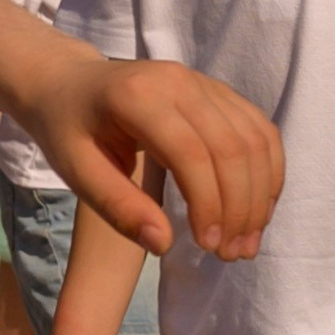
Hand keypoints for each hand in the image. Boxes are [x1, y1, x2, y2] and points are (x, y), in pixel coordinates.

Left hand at [21, 49, 283, 259]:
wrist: (70, 83)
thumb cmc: (67, 130)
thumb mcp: (75, 171)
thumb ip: (118, 207)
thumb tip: (163, 244)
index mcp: (139, 97)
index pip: (191, 154)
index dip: (208, 204)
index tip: (207, 246)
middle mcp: (179, 81)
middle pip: (231, 147)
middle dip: (240, 206)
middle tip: (232, 254)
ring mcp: (204, 81)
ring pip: (254, 138)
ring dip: (259, 194)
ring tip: (246, 241)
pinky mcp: (219, 91)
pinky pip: (258, 129)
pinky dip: (267, 171)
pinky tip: (257, 208)